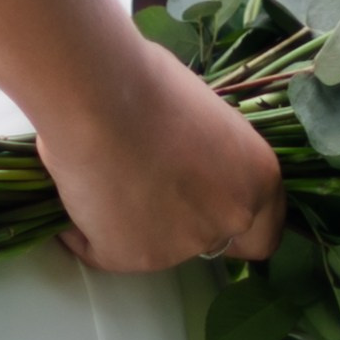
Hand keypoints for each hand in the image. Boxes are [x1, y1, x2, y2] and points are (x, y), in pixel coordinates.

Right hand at [38, 39, 285, 276]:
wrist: (100, 97)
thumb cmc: (147, 83)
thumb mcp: (200, 118)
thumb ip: (207, 156)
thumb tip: (181, 164)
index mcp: (257, 179)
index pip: (264, 235)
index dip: (235, 229)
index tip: (207, 214)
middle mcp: (230, 219)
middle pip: (208, 241)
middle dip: (179, 222)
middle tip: (144, 188)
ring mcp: (182, 246)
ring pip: (152, 245)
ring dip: (129, 221)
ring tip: (99, 174)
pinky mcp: (130, 257)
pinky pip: (99, 249)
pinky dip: (83, 229)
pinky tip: (76, 189)